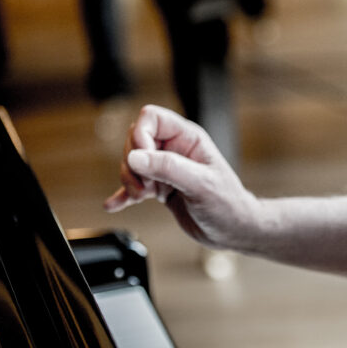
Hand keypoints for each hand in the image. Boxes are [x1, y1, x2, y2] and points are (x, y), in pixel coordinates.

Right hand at [103, 104, 259, 251]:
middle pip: (135, 140)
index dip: (140, 136)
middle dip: (133, 164)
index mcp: (188, 138)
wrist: (233, 230)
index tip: (143, 161)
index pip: (151, 117)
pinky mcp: (160, 187)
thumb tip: (135, 157)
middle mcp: (175, 149)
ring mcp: (166, 168)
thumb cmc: (227, 204)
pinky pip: (133, 185)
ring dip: (130, 180)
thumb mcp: (200, 184)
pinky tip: (114, 204)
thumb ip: (168, 168)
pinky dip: (122, 194)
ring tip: (143, 196)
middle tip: (148, 186)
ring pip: (131, 163)